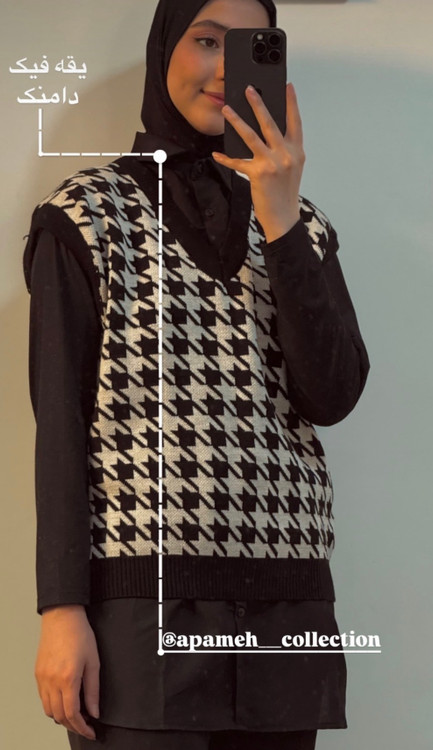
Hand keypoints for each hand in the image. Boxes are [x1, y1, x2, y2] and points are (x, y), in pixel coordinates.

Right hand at [34, 604, 99, 740]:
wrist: (62, 616)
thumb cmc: (80, 634)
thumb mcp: (93, 662)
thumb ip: (93, 690)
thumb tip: (94, 712)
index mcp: (68, 679)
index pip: (73, 714)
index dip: (82, 727)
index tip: (91, 731)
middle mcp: (52, 681)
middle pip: (59, 716)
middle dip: (73, 725)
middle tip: (86, 725)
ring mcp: (42, 678)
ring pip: (49, 710)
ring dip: (62, 717)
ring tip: (76, 714)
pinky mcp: (38, 673)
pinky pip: (43, 698)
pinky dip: (53, 705)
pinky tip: (64, 701)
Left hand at [212, 83, 304, 242]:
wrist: (283, 217)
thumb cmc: (285, 193)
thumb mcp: (292, 168)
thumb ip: (284, 150)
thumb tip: (269, 133)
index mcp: (296, 151)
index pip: (295, 122)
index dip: (292, 103)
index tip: (288, 86)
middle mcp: (285, 154)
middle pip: (270, 123)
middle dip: (258, 104)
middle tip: (249, 89)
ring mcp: (272, 163)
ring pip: (251, 136)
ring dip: (237, 121)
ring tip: (227, 109)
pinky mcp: (258, 174)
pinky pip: (238, 162)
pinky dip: (226, 158)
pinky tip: (218, 154)